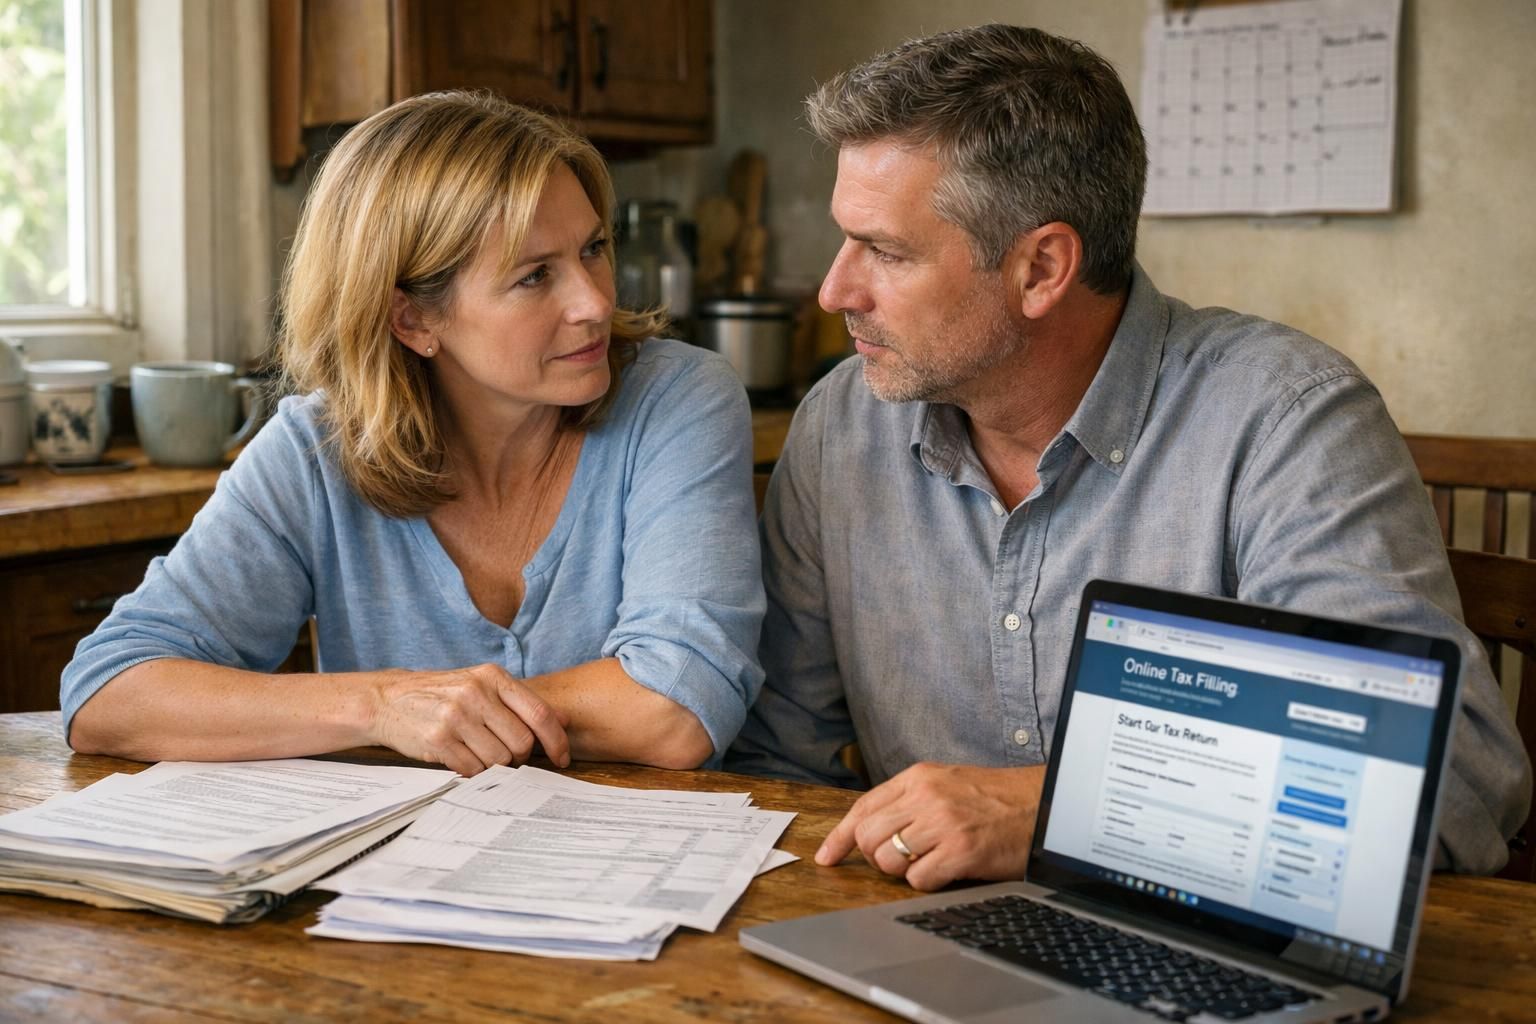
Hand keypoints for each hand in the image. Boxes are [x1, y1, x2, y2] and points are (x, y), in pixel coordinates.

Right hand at [368, 664, 570, 775]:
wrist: (388, 699)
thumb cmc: (442, 694)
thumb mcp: (480, 685)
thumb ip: (518, 702)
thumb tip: (563, 723)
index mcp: (492, 676)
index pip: (539, 714)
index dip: (556, 741)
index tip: (562, 758)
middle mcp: (475, 693)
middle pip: (521, 743)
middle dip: (519, 757)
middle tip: (506, 755)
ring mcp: (455, 716)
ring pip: (499, 759)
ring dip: (494, 765)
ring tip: (478, 752)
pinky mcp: (437, 740)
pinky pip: (473, 770)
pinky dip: (473, 771)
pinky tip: (462, 758)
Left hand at [814, 763, 1045, 890]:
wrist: (1042, 804)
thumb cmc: (995, 798)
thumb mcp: (945, 783)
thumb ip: (908, 800)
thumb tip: (869, 830)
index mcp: (917, 777)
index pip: (863, 808)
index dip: (840, 837)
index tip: (826, 858)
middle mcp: (925, 797)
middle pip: (868, 838)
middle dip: (875, 857)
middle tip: (900, 860)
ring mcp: (943, 824)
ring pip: (887, 861)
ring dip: (902, 871)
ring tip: (930, 861)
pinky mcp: (961, 851)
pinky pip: (917, 880)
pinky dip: (927, 883)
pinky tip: (948, 870)